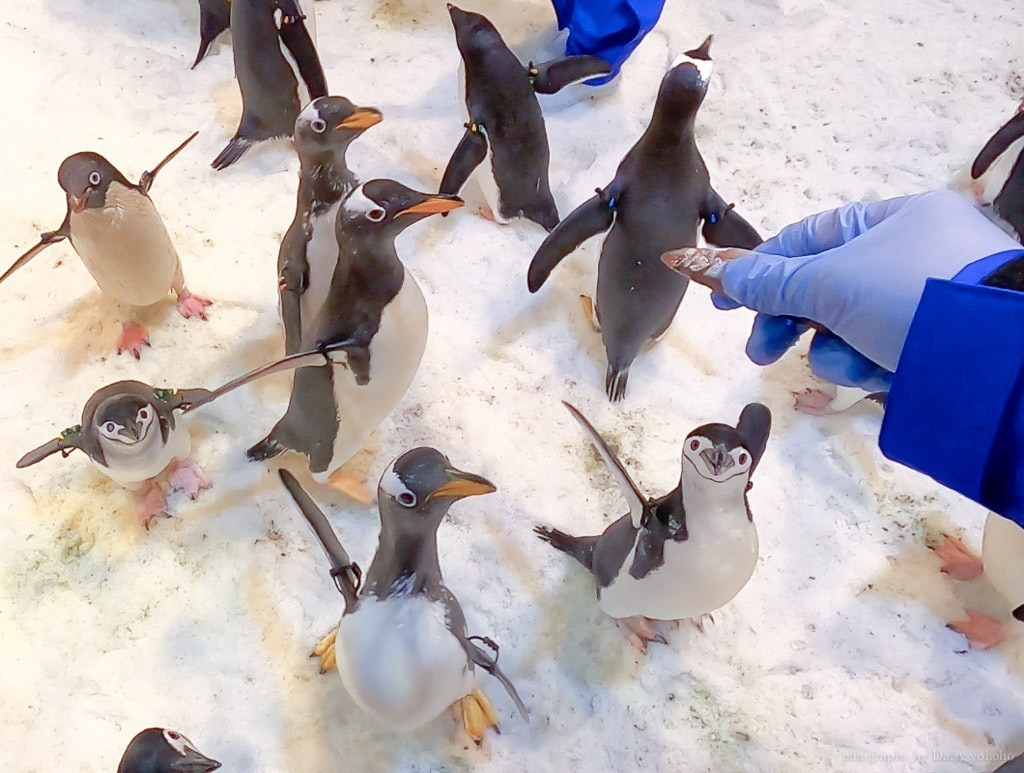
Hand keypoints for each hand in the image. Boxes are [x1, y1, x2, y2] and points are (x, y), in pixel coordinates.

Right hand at [663, 190, 1021, 385]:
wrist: (996, 356)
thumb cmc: (910, 295)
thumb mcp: (831, 283)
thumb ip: (772, 280)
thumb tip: (718, 272)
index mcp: (893, 220)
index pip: (808, 238)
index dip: (761, 268)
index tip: (722, 298)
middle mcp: (910, 254)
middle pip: (824, 287)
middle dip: (789, 321)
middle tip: (760, 352)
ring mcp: (925, 301)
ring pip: (848, 325)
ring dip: (833, 348)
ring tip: (843, 364)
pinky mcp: (935, 344)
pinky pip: (880, 348)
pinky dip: (869, 362)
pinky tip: (877, 373)